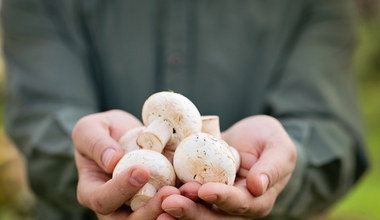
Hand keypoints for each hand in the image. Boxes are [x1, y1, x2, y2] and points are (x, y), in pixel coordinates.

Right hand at [72, 110, 179, 217]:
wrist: (126, 133)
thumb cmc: (102, 131)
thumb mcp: (90, 129)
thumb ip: (95, 143)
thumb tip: (112, 160)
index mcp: (93, 191)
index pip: (102, 199)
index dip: (120, 190)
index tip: (140, 170)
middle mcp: (116, 206)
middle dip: (151, 210)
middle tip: (169, 192)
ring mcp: (140, 204)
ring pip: (155, 217)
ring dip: (173, 208)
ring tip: (188, 193)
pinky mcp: (161, 197)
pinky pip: (173, 204)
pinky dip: (186, 199)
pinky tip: (197, 189)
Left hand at [159, 115, 295, 218]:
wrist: (251, 137)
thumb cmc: (269, 140)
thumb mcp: (279, 147)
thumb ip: (273, 166)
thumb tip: (260, 186)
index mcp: (256, 200)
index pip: (240, 204)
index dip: (222, 198)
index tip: (204, 190)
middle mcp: (233, 206)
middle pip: (213, 216)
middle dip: (192, 211)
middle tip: (170, 202)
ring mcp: (214, 200)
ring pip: (196, 211)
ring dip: (178, 208)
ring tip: (159, 201)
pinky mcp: (198, 189)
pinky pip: (185, 196)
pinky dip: (171, 196)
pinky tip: (154, 193)